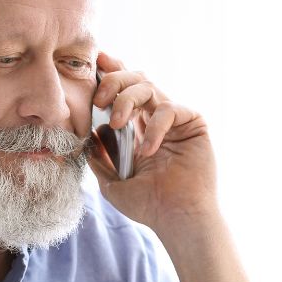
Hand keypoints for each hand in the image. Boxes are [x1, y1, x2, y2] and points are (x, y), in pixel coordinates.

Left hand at [89, 53, 218, 235]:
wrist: (176, 219)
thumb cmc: (149, 205)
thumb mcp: (111, 182)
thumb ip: (99, 157)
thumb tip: (87, 134)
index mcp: (138, 127)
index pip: (123, 90)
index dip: (110, 72)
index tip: (94, 63)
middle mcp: (156, 118)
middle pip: (135, 79)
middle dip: (113, 81)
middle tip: (99, 99)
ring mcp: (175, 119)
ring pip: (149, 86)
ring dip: (126, 99)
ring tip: (116, 123)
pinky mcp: (194, 123)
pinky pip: (170, 109)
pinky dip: (154, 127)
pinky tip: (147, 151)